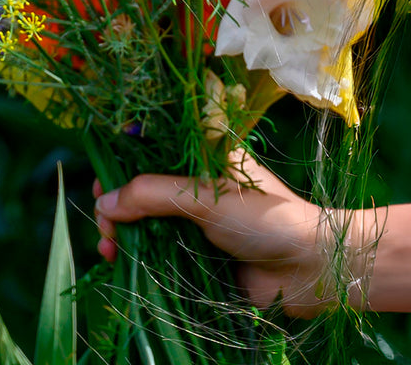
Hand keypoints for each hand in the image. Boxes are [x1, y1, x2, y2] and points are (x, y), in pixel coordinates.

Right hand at [93, 155, 371, 317]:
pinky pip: (155, 249)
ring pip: (143, 219)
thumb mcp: (205, 196)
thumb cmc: (266, 217)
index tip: (101, 175)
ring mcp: (195, 218)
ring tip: (109, 249)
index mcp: (202, 151)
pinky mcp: (196, 252)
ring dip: (120, 231)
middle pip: (141, 184)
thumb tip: (104, 203)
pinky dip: (134, 254)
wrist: (309, 267)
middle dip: (116, 201)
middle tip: (103, 222)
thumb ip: (153, 195)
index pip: (152, 144)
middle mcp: (195, 181)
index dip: (122, 155)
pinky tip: (119, 261)